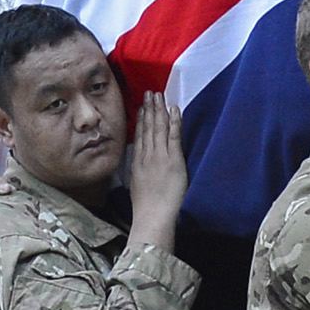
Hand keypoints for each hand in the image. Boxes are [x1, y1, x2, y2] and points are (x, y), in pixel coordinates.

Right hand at [126, 90, 187, 251]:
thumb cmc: (145, 208)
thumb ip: (138, 173)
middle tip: (149, 93)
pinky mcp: (174, 159)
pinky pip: (174, 135)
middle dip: (149, 109)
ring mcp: (160, 156)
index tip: (141, 107)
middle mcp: (147, 155)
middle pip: (148, 127)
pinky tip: (174, 109)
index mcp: (137, 163)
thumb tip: (139, 166)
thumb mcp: (135, 187)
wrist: (152, 215)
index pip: (139, 136)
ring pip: (159, 127)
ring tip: (158, 95)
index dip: (141, 120)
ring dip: (159, 109)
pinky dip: (174, 121)